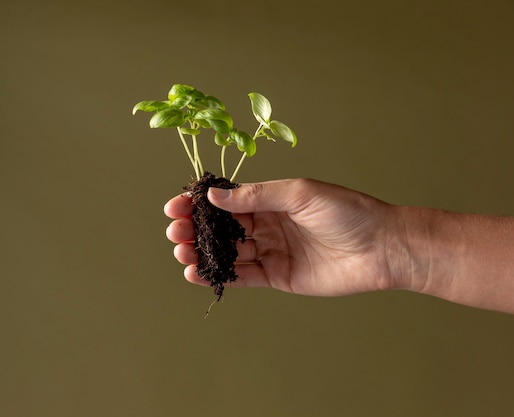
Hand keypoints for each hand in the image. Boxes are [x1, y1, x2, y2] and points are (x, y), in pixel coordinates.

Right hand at [164, 178, 406, 296]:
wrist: (382, 248)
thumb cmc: (347, 212)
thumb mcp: (300, 193)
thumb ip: (256, 196)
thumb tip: (214, 196)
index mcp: (271, 199)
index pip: (226, 201)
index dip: (199, 203)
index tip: (175, 205)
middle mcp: (267, 224)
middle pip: (221, 227)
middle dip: (194, 229)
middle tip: (174, 232)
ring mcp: (271, 251)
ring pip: (227, 252)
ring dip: (201, 252)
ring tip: (181, 253)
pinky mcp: (277, 276)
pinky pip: (242, 276)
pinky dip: (219, 276)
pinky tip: (197, 274)